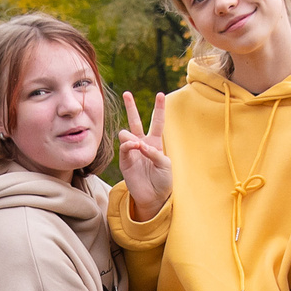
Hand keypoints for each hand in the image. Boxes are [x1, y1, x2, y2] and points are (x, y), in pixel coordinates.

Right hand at [118, 90, 171, 221]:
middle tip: (126, 93)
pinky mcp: (125, 160)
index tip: (160, 94)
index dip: (159, 108)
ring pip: (126, 133)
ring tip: (137, 145)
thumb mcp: (166, 165)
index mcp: (156, 142)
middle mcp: (143, 144)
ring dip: (132, 136)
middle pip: (136, 121)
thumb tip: (139, 145)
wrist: (154, 197)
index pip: (157, 121)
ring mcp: (132, 151)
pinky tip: (135, 147)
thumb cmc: (163, 180)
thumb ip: (155, 153)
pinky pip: (124, 147)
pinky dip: (130, 145)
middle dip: (130, 107)